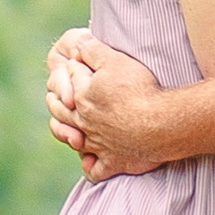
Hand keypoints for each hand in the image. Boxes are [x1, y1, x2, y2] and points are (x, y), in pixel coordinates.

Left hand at [43, 30, 164, 176]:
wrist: (160, 124)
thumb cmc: (138, 90)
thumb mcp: (116, 61)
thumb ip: (94, 51)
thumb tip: (78, 44)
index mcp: (82, 97)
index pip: (71, 79)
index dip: (74, 69)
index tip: (76, 64)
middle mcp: (84, 123)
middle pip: (62, 112)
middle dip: (57, 102)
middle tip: (53, 98)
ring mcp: (97, 145)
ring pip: (74, 141)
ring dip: (66, 135)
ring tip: (67, 130)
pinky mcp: (113, 163)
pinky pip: (95, 170)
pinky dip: (90, 167)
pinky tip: (90, 163)